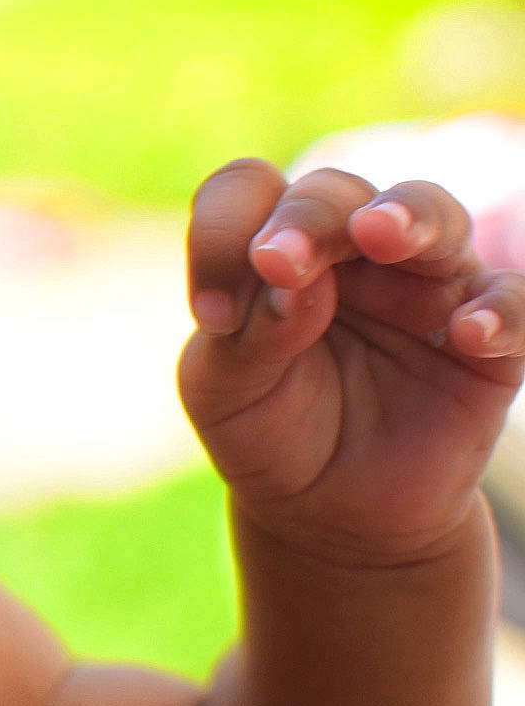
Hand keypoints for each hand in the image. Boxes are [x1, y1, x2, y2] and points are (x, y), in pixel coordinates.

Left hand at [180, 160, 524, 564]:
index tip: (210, 314)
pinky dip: (500, 310)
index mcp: (274, 247)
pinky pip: (513, 303)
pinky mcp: (486, 343)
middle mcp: (351, 250)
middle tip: (282, 258)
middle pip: (336, 193)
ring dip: (409, 217)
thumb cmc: (267, 429)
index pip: (249, 193)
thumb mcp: (226, 390)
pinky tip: (468, 332)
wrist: (329, 512)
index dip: (225, 230)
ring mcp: (425, 286)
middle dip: (309, 218)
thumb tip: (291, 278)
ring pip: (433, 217)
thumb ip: (248, 334)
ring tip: (381, 234)